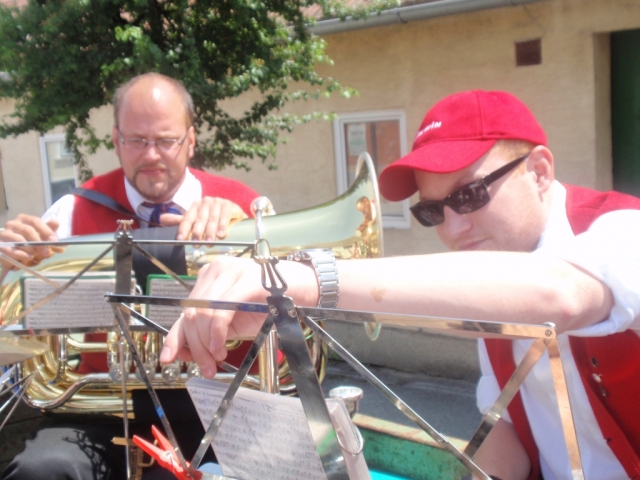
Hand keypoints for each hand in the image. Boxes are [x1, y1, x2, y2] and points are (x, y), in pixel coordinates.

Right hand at [0, 214, 60, 270]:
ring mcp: (4, 234)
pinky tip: (28, 257)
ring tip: (36, 255)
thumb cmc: (29, 242)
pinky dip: (20, 254)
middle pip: (27, 230)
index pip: (35, 221)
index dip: (46, 230)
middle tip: (47, 252)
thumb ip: (48, 230)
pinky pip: (9, 249)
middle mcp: (13, 224)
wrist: (13, 253)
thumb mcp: (41, 236)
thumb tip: (56, 222)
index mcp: (24, 219)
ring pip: (18, 240)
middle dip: (39, 242)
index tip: (54, 241)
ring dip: (30, 248)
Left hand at [159, 197, 247, 240]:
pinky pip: (225, 216)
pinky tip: (221, 234)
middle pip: (200, 218)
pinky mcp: (230, 205)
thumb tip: (161, 219)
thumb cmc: (213, 219)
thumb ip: (182, 221)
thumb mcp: (197, 220)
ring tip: (209, 243)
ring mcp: (219, 202)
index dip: (183, 229)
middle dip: (197, 232)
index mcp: (196, 205)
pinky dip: (223, 226)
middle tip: (196, 244)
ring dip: (210, 231)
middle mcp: (206, 202)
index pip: (187, 217)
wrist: (233, 214)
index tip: (181, 239)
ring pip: (212, 218)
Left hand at [160, 256, 317, 377]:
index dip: (174, 337)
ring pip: (202, 314)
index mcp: (209, 278)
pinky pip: (219, 312)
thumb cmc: (269, 304)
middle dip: (195, 347)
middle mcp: (215, 270)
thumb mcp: (233, 321)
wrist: (303, 288)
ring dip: (205, 344)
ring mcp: (229, 272)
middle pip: (191, 315)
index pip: (185, 311)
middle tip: (207, 367)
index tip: (169, 358)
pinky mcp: (244, 281)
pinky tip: (221, 348)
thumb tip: (182, 351)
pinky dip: (216, 334)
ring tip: (217, 359)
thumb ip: (209, 331)